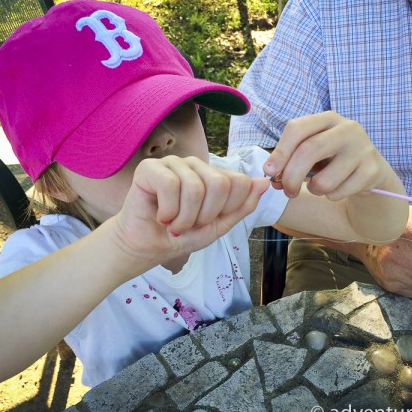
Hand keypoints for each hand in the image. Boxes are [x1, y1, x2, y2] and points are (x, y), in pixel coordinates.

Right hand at [112, 156, 269, 260]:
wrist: (147, 248)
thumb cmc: (181, 235)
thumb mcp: (219, 226)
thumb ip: (242, 205)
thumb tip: (264, 182)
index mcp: (215, 175)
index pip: (240, 182)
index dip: (226, 210)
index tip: (208, 221)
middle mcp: (196, 165)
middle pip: (220, 184)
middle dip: (205, 215)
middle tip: (188, 224)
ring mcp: (173, 163)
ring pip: (194, 187)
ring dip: (184, 218)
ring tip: (173, 224)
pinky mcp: (150, 168)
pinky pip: (170, 185)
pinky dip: (168, 211)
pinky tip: (161, 216)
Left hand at [263, 111, 398, 199]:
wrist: (369, 172)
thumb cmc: (331, 160)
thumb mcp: (310, 154)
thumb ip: (289, 160)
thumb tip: (271, 176)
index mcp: (327, 119)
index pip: (297, 128)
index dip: (280, 152)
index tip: (269, 172)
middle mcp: (347, 128)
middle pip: (309, 151)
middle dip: (291, 176)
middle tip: (286, 191)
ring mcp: (363, 149)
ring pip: (325, 180)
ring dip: (314, 190)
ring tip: (318, 186)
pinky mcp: (372, 171)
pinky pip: (339, 192)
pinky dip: (331, 196)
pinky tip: (338, 189)